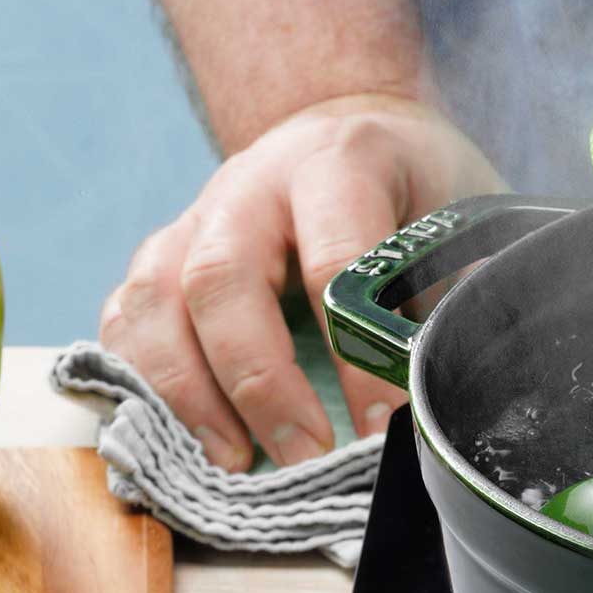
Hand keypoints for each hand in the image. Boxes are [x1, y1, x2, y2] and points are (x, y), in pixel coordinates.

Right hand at [100, 94, 501, 469]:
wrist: (350, 127)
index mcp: (339, 162)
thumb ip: (467, 288)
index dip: (357, 354)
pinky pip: (126, 318)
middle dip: (258, 381)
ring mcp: (194, 217)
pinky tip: (179, 439)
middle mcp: (251, 184)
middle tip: (304, 458)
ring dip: (185, 392)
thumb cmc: (417, 187)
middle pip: (220, 278)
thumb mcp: (467, 215)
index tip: (382, 429)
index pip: (336, 262)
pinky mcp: (160, 256)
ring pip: (155, 299)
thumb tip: (460, 372)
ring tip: (231, 464)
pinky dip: (142, 383)